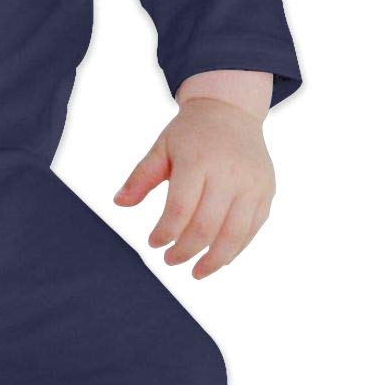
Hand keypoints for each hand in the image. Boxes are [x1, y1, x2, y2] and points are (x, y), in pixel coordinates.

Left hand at [113, 71, 275, 279]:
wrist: (230, 112)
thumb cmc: (189, 134)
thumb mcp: (161, 148)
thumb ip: (140, 177)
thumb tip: (118, 203)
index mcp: (198, 161)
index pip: (180, 209)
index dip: (165, 233)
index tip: (153, 243)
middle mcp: (229, 174)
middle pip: (207, 226)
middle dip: (186, 251)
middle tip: (170, 261)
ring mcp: (252, 184)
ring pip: (235, 234)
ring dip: (214, 260)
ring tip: (197, 272)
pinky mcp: (266, 191)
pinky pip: (252, 228)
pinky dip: (236, 248)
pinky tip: (218, 258)